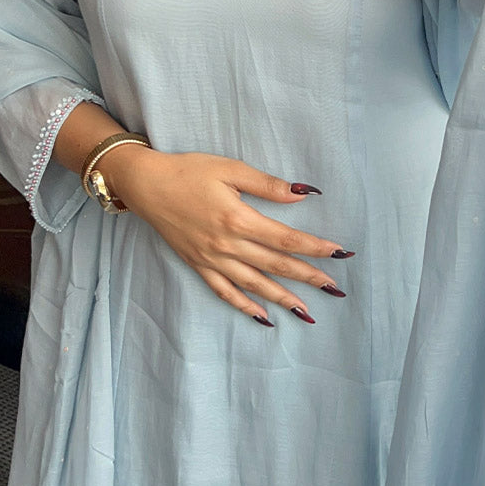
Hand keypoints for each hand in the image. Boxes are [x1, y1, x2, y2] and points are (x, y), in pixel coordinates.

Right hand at [101, 146, 350, 324]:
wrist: (147, 184)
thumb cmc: (189, 171)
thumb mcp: (230, 169)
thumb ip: (267, 185)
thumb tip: (302, 193)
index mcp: (238, 219)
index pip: (285, 239)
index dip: (314, 247)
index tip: (338, 252)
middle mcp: (226, 245)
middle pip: (275, 265)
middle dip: (307, 276)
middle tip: (334, 286)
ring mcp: (211, 259)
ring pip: (254, 285)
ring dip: (282, 298)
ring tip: (306, 310)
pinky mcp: (198, 265)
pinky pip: (224, 292)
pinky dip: (244, 306)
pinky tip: (263, 316)